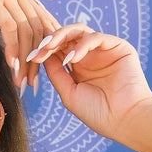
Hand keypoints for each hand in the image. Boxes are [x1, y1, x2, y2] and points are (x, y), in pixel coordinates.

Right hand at [0, 0, 57, 89]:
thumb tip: (7, 40)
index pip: (39, 18)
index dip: (44, 45)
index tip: (39, 70)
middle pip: (36, 26)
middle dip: (36, 59)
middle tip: (32, 84)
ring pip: (25, 29)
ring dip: (25, 59)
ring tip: (21, 82)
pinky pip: (9, 27)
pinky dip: (13, 49)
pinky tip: (11, 67)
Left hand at [28, 23, 151, 141]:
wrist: (124, 120)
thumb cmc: (98, 113)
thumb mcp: (69, 94)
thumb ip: (56, 74)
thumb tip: (41, 56)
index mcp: (77, 67)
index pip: (57, 49)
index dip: (42, 49)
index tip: (27, 55)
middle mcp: (89, 55)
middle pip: (65, 36)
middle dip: (48, 40)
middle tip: (37, 49)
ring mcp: (103, 49)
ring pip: (78, 31)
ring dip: (61, 36)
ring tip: (49, 47)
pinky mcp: (117, 46)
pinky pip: (96, 37)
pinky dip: (82, 45)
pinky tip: (72, 58)